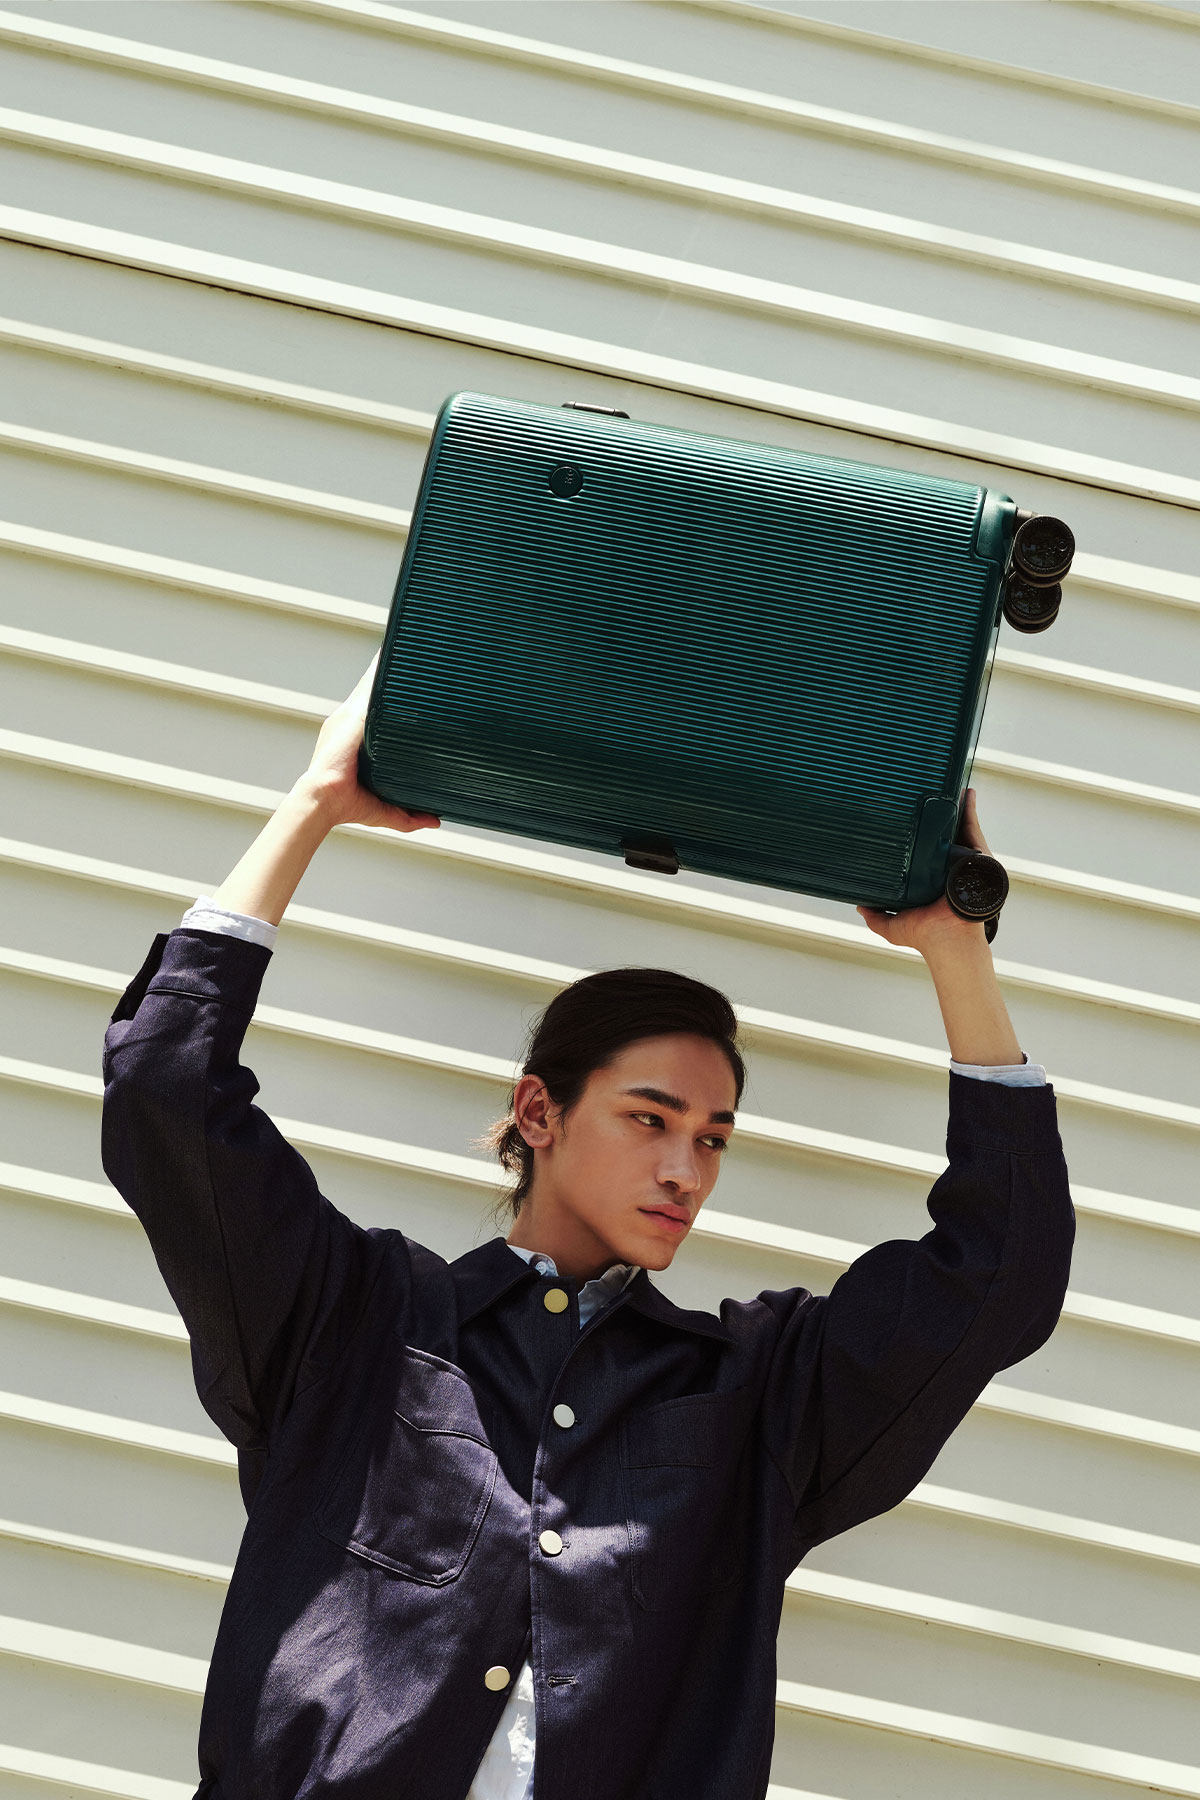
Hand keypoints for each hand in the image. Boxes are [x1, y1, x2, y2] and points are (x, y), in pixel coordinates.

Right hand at [299, 652, 441, 833]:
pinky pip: (370, 686)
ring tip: (407, 644)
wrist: (323, 800)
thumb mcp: (385, 811)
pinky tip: (394, 653)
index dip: (388, 699)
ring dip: (386, 667)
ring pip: (372, 685)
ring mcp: (349, 715)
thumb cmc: (346, 805)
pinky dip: (381, 671)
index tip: (407, 690)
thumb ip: (410, 816)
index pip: (374, 712)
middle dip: (388, 676)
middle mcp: (350, 722)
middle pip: (373, 692)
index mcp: (356, 739)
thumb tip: (436, 821)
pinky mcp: (352, 714)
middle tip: (414, 657)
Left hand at [855, 788, 992, 958]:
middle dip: (936, 818)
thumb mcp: (891, 926)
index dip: (916, 837)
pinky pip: (973, 829)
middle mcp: (946, 868)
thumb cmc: (923, 935)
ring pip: (957, 829)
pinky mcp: (975, 857)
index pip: (923, 853)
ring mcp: (961, 862)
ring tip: (945, 786)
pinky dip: (970, 810)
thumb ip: (875, 917)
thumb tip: (859, 905)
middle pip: (941, 837)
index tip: (905, 821)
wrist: (945, 937)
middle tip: (924, 797)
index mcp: (929, 880)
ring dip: (953, 808)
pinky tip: (965, 792)